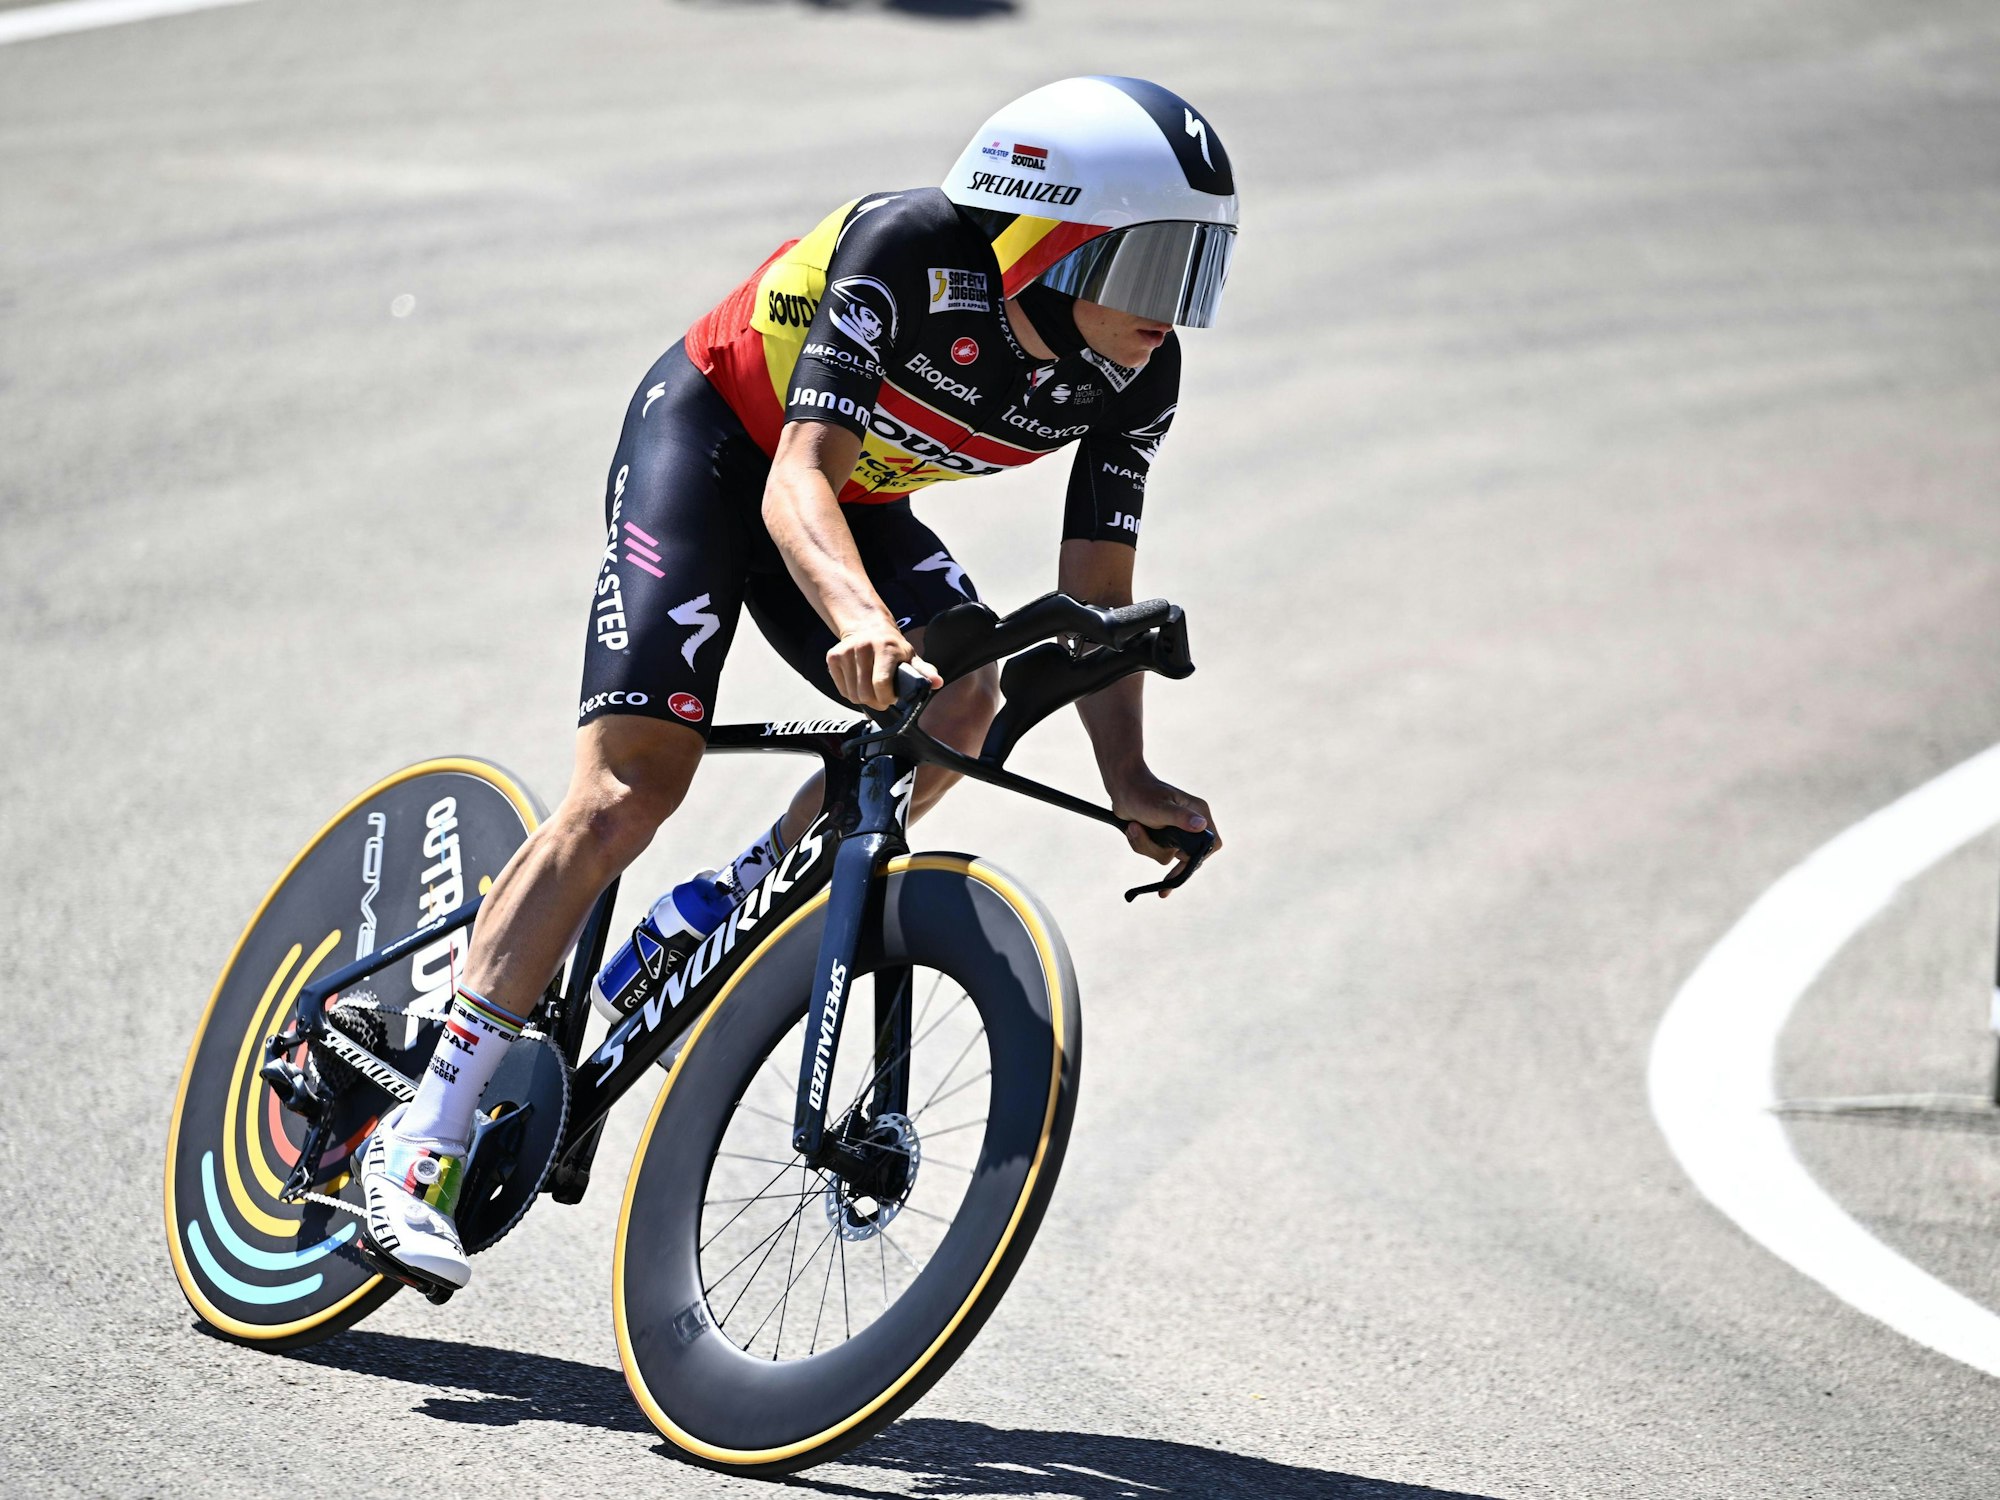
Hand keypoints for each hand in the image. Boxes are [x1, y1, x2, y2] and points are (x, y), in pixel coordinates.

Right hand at [826, 620, 941, 709]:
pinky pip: (842, 689)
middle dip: (876, 702)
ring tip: (873, 690)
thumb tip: (937, 682)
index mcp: (885, 648)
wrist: (868, 627)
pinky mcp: (832, 657)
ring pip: (852, 695)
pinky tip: (860, 684)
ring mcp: (845, 652)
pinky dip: (851, 693)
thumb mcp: (911, 657)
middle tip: (883, 697)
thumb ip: (924, 671)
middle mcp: (863, 647)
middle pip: (865, 693)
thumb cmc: (892, 647)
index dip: (887, 698)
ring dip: (864, 699)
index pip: (881, 684)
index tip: (892, 697)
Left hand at [1109, 770, 1219, 895]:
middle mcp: (1191, 823)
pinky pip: (1156, 852)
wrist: (1122, 788)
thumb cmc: (1142, 793)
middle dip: (1161, 850)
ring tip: (1135, 827)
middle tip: (1146, 836)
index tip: (1178, 857)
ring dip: (1147, 846)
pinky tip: (1134, 829)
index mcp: (1198, 813)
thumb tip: (1201, 826)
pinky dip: (1142, 844)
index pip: (1212, 843)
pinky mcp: (1163, 836)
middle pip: (1187, 856)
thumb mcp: (1161, 808)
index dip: (1198, 856)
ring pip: (1167, 856)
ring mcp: (1177, 831)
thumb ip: (1181, 818)